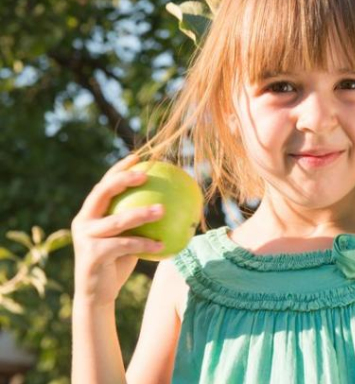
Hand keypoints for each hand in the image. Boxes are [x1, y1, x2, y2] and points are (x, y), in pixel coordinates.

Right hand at [71, 153, 164, 306]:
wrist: (97, 294)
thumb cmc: (117, 263)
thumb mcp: (127, 238)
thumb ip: (138, 222)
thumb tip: (172, 204)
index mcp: (90, 213)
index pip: (103, 184)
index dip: (118, 168)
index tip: (138, 157)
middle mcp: (83, 221)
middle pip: (102, 193)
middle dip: (122, 180)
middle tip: (146, 175)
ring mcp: (85, 238)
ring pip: (117, 220)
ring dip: (142, 213)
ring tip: (163, 209)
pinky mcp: (93, 254)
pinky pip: (125, 245)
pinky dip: (145, 243)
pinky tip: (163, 244)